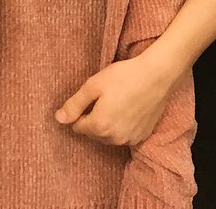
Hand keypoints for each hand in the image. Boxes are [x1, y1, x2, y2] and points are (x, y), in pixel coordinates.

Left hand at [55, 54, 171, 146]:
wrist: (156, 76)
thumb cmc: (123, 77)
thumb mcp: (93, 85)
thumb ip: (74, 104)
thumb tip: (58, 119)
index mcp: (99, 126)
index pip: (78, 127)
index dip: (80, 111)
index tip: (89, 97)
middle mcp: (114, 139)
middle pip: (93, 133)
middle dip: (93, 118)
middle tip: (103, 97)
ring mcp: (130, 139)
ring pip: (108, 136)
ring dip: (107, 123)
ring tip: (115, 101)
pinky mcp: (142, 136)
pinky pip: (124, 135)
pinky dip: (122, 125)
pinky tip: (127, 108)